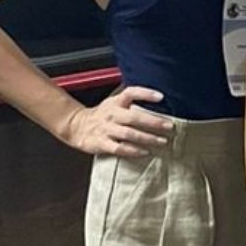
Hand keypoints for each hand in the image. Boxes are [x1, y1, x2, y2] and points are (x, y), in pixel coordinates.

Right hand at [54, 87, 172, 157]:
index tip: (161, 97)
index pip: (131, 93)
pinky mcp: (102, 143)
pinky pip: (120, 148)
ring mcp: (106, 129)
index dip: (145, 93)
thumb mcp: (113, 102)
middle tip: (169, 126)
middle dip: (154, 122)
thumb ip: (131, 101)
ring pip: (129, 134)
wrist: (76, 126)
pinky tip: (145, 152)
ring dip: (147, 138)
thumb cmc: (101, 115)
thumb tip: (157, 100)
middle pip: (134, 117)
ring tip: (162, 141)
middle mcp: (112, 114)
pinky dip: (134, 151)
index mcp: (115, 102)